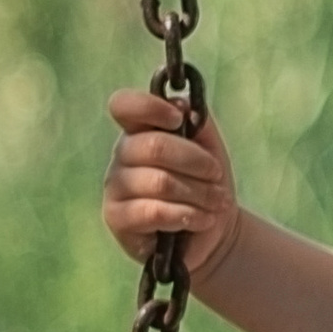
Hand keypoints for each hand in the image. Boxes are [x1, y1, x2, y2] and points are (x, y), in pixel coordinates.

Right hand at [102, 87, 242, 283]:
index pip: (124, 105)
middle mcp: (121, 155)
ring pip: (160, 182)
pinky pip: (154, 211)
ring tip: (216, 202)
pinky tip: (203, 219)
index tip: (179, 120)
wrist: (213, 227)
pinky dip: (188, 215)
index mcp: (139, 130)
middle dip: (197, 162)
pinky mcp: (117, 218)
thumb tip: (180, 104)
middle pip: (154, 147)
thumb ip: (196, 121)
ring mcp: (115, 187)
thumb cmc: (207, 182)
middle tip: (217, 176)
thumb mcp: (209, 146)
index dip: (150, 107)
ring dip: (199, 193)